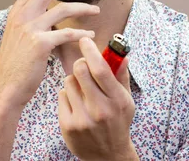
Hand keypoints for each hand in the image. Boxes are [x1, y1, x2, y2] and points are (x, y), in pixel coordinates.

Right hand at [0, 0, 99, 109]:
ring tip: (97, 10)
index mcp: (17, 11)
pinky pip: (66, 34)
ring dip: (83, 7)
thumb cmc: (15, 64)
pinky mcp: (40, 44)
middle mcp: (22, 16)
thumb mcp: (17, 35)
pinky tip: (91, 36)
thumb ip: (29, 19)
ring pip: (62, 8)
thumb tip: (43, 8)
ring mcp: (30, 28)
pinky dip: (81, 34)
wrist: (6, 88)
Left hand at [58, 37, 138, 160]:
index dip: (90, 51)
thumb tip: (121, 55)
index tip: (85, 40)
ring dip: (74, 81)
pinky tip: (76, 104)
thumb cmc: (118, 122)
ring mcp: (82, 118)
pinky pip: (61, 96)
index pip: (100, 69)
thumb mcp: (127, 100)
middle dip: (81, 63)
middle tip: (84, 66)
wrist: (108, 155)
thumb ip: (122, 77)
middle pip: (80, 70)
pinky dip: (67, 95)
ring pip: (68, 81)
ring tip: (83, 91)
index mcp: (116, 100)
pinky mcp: (68, 125)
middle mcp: (99, 109)